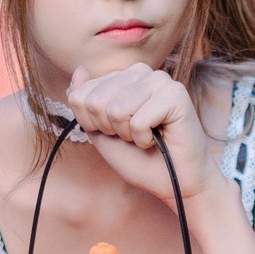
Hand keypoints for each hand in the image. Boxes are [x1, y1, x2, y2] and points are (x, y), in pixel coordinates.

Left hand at [66, 63, 219, 225]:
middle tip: (132, 136)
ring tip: (146, 136)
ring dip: (128, 134)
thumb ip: (84, 105)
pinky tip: (159, 138)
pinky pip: (139, 121)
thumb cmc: (140, 159)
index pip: (79, 94)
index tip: (115, 133)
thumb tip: (79, 71)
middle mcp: (140, 72)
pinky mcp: (175, 94)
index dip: (92, 124)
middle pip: (95, 101)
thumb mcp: (100, 133)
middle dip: (110, 129)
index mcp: (120, 78)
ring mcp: (159, 80)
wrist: (173, 182)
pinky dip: (144, 139)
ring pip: (117, 109)